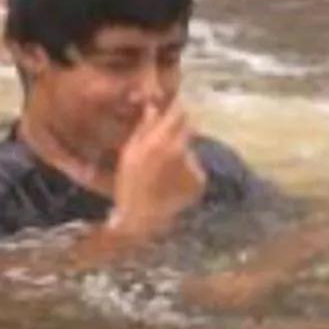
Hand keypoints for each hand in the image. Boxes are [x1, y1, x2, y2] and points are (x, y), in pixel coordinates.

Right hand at [108, 101, 206, 241]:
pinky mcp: (200, 180)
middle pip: (187, 128)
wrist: (142, 220)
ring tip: (165, 169)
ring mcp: (193, 166)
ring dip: (180, 151)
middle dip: (177, 130)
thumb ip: (144, 128)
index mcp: (161, 141)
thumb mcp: (129, 154)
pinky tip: (173, 182)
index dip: (175, 109)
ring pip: (190, 148)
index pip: (179, 111)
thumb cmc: (129, 186)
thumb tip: (153, 108)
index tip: (169, 109)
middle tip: (164, 142)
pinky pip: (194, 166)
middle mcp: (181, 150)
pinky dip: (186, 170)